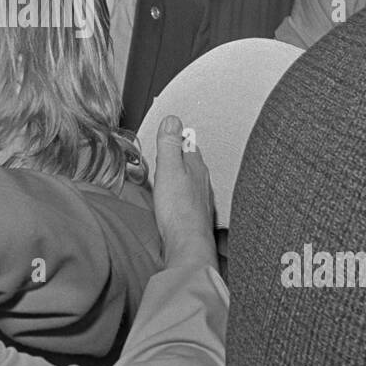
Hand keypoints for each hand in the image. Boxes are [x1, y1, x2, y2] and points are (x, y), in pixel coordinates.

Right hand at [152, 116, 216, 267]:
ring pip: (190, 182)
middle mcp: (203, 181)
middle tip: (161, 159)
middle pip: (190, 163)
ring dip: (178, 179)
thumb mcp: (168, 169)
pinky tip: (172, 204)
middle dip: (176, 160)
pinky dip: (179, 197)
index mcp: (196, 166)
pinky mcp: (197, 216)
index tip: (164, 139)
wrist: (188, 245)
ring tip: (165, 180)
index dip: (175, 140)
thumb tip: (173, 119)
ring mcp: (202, 199)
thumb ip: (169, 144)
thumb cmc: (178, 209)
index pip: (188, 144)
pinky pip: (188, 199)